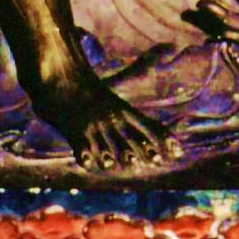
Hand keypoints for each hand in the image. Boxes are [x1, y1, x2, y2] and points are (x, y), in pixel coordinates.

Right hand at [46, 82, 182, 172]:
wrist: (61, 74)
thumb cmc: (85, 90)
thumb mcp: (108, 100)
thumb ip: (122, 115)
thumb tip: (138, 123)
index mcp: (122, 110)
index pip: (149, 127)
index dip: (163, 140)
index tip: (178, 152)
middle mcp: (112, 118)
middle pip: (133, 138)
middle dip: (146, 150)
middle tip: (158, 162)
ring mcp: (94, 125)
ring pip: (109, 145)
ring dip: (119, 155)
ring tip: (131, 165)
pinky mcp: (76, 130)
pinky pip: (83, 147)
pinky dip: (87, 156)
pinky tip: (90, 163)